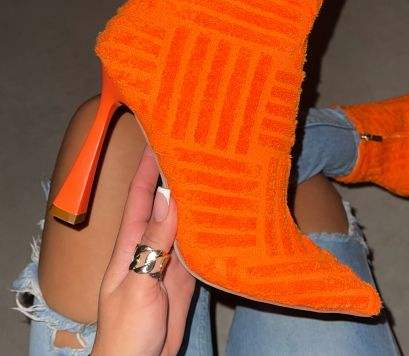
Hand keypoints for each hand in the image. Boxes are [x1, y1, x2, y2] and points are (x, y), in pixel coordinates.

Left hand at [92, 146, 195, 355]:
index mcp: (132, 241)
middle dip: (176, 175)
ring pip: (185, 219)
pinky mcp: (188, 272)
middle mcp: (153, 242)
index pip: (140, 196)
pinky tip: (223, 210)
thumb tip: (166, 197)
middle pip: (166, 202)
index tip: (159, 140)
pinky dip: (209, 225)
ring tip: (214, 171)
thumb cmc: (126, 327)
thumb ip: (152, 243)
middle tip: (196, 150)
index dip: (147, 168)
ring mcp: (171, 256)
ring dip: (196, 197)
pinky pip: (199, 242)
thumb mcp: (137, 284)